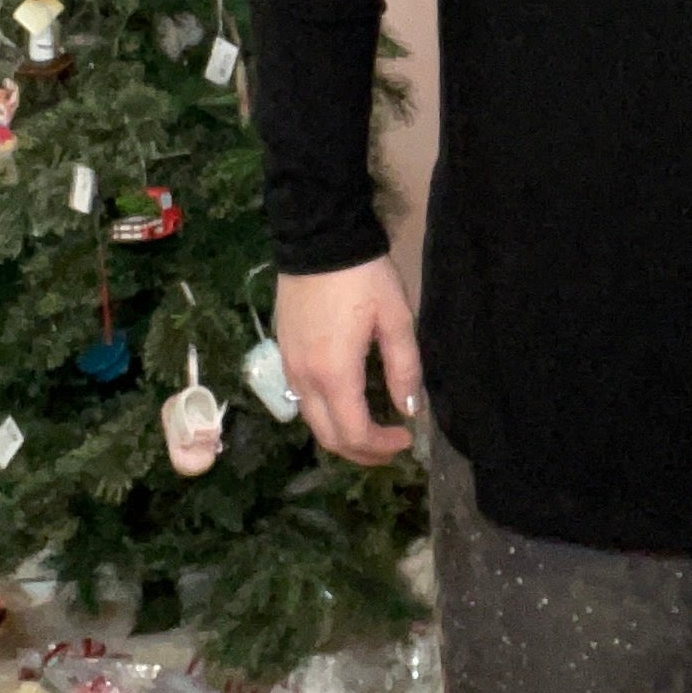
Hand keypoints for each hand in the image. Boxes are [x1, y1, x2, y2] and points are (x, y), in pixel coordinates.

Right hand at [274, 254, 423, 463]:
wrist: (318, 240)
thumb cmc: (364, 278)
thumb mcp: (397, 319)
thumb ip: (404, 368)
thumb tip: (409, 410)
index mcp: (334, 374)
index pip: (354, 433)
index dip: (381, 447)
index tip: (406, 439)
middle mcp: (304, 379)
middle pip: (328, 438)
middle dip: (361, 452)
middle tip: (391, 447)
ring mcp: (289, 366)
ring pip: (312, 421)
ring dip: (342, 434)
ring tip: (373, 429)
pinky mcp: (283, 353)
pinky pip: (303, 399)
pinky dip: (327, 413)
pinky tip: (348, 401)